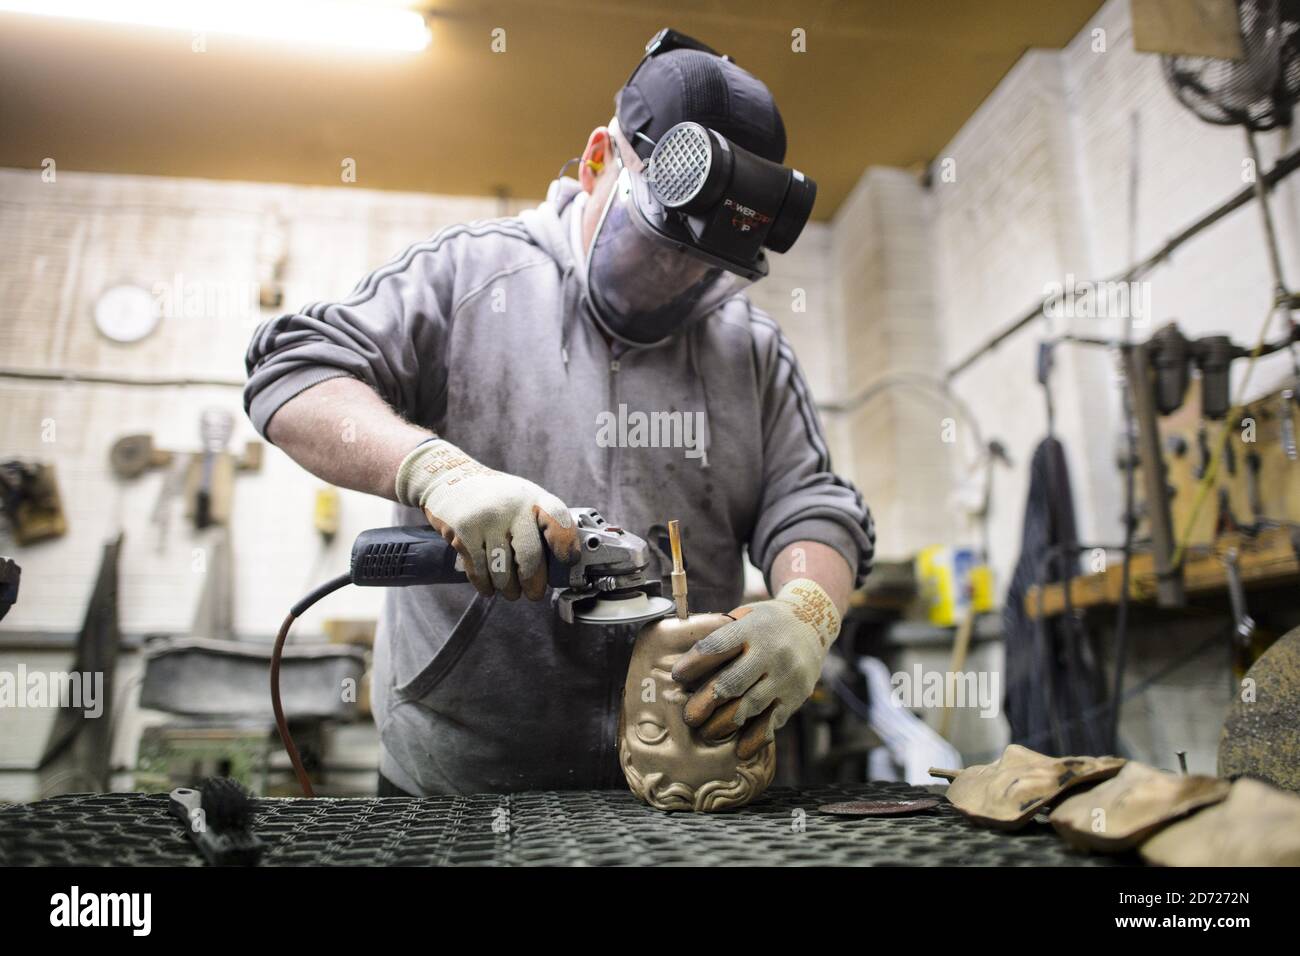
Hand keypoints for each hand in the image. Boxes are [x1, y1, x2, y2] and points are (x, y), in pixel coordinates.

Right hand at [395, 438, 578, 598]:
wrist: (449, 479)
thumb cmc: (495, 497)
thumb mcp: (522, 499)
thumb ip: (540, 524)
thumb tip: (560, 565)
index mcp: (533, 498)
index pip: (557, 519)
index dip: (566, 543)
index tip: (567, 561)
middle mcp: (511, 507)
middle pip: (530, 557)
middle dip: (534, 584)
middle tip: (534, 594)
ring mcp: (486, 519)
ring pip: (502, 571)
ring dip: (508, 589)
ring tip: (509, 591)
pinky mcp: (463, 532)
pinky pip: (479, 571)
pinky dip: (485, 585)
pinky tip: (488, 587)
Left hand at [671, 579, 840, 758]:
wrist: (812, 624)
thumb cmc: (765, 624)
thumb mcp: (744, 616)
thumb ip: (719, 636)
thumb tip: (683, 667)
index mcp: (751, 628)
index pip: (716, 647)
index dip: (694, 664)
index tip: (677, 676)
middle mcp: (770, 652)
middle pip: (731, 682)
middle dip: (705, 702)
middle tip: (689, 717)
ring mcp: (785, 676)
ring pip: (749, 706)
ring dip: (724, 724)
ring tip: (706, 732)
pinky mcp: (796, 696)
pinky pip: (773, 722)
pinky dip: (754, 738)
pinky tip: (739, 749)